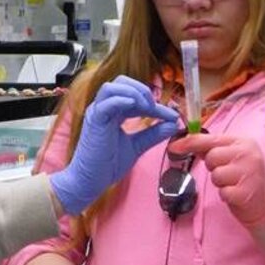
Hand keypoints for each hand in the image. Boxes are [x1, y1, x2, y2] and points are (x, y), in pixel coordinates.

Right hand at [49, 75, 178, 214]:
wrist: (91, 181)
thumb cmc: (108, 164)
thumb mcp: (137, 146)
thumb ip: (153, 134)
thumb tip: (173, 124)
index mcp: (113, 113)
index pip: (134, 97)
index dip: (154, 103)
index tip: (171, 115)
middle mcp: (104, 109)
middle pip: (121, 82)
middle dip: (142, 90)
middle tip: (155, 106)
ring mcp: (98, 113)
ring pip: (112, 87)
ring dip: (133, 92)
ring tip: (147, 107)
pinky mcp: (94, 121)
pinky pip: (107, 102)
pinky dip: (122, 100)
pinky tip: (134, 106)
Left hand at [170, 133, 264, 226]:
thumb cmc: (243, 177)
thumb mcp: (231, 157)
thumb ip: (211, 148)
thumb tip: (184, 142)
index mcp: (243, 142)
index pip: (211, 139)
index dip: (190, 143)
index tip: (174, 147)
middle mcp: (249, 154)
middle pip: (212, 157)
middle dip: (213, 167)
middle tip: (227, 173)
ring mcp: (250, 173)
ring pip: (216, 175)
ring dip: (220, 182)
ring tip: (233, 183)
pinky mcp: (246, 192)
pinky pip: (222, 192)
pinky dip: (226, 195)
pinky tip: (236, 194)